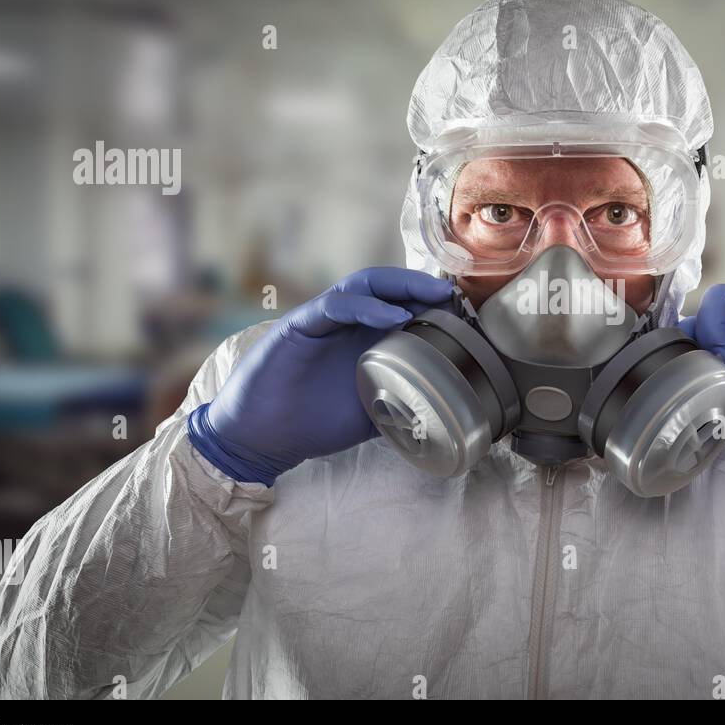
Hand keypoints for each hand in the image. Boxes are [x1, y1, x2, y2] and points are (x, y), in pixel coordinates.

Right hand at [187, 268, 453, 484]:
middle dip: (422, 286)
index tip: (464, 315)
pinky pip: (334, 306)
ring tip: (432, 295)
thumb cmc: (311, 424)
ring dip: (400, 287)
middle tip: (454, 295)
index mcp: (362, 339)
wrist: (260, 439)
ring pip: (363, 285)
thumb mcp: (371, 414)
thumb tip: (445, 414)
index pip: (400, 305)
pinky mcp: (299, 326)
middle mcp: (344, 323)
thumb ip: (402, 404)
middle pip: (386, 288)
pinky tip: (393, 318)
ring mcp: (321, 320)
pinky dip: (365, 307)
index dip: (431, 304)